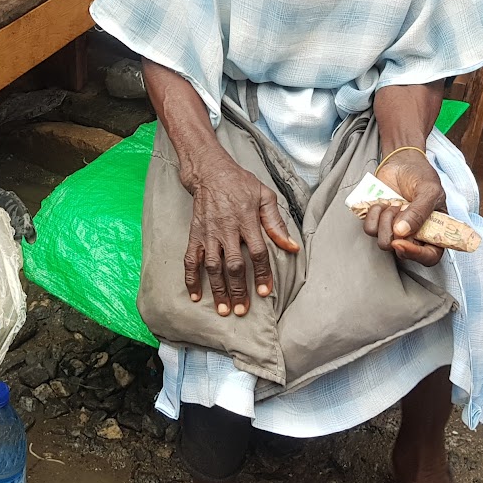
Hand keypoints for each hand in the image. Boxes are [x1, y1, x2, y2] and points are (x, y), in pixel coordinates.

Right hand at [185, 158, 300, 316]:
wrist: (210, 172)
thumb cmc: (241, 183)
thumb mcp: (265, 196)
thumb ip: (277, 223)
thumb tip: (292, 247)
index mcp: (247, 220)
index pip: (257, 252)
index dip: (262, 273)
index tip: (265, 292)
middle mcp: (226, 229)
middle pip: (233, 265)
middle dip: (238, 290)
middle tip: (242, 310)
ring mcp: (208, 233)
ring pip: (212, 266)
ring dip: (217, 289)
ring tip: (223, 310)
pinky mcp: (194, 234)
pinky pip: (190, 259)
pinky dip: (191, 278)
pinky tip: (195, 295)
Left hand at [363, 148, 446, 266]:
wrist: (402, 160)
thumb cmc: (421, 175)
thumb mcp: (429, 190)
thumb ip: (419, 212)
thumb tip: (402, 232)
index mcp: (434, 232)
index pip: (429, 257)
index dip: (415, 255)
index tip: (400, 243)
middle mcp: (414, 235)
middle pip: (400, 252)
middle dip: (396, 230)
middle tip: (400, 207)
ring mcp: (395, 231)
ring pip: (383, 242)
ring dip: (385, 220)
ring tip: (393, 203)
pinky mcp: (378, 223)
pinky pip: (369, 229)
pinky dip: (373, 214)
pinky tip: (382, 202)